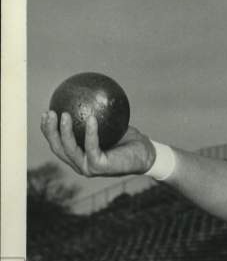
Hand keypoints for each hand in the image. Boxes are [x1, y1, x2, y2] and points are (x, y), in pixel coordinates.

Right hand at [41, 110, 155, 177]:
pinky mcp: (100, 167)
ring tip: (64, 114)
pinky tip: (90, 118)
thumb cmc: (126, 138)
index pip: (57, 143)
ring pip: (70, 149)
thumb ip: (90, 113)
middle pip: (57, 148)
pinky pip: (92, 146)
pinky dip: (90, 132)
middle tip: (50, 112)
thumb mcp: (106, 123)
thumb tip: (78, 92)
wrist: (145, 153)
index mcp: (78, 155)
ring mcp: (89, 168)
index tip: (46, 112)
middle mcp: (80, 164)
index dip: (47, 129)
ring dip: (65, 131)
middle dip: (50, 130)